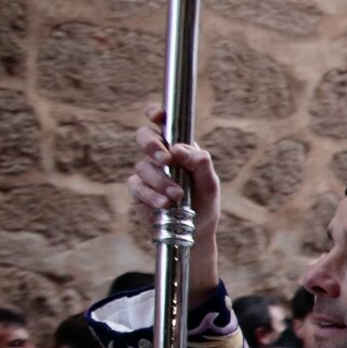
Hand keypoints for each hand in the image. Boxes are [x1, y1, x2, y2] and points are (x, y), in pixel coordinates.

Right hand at [130, 103, 221, 300]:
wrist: (196, 233)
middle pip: (144, 137)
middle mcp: (160, 157)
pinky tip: (164, 203)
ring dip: (159, 180)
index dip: (155, 114)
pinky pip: (136, 187)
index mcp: (179, 149)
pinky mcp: (138, 192)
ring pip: (142, 166)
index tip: (155, 114)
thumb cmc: (204, 204)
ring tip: (176, 196)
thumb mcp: (210, 184)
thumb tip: (179, 149)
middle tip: (165, 159)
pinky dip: (151, 195)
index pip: (163, 124)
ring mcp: (147, 174)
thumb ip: (200, 163)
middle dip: (151, 145)